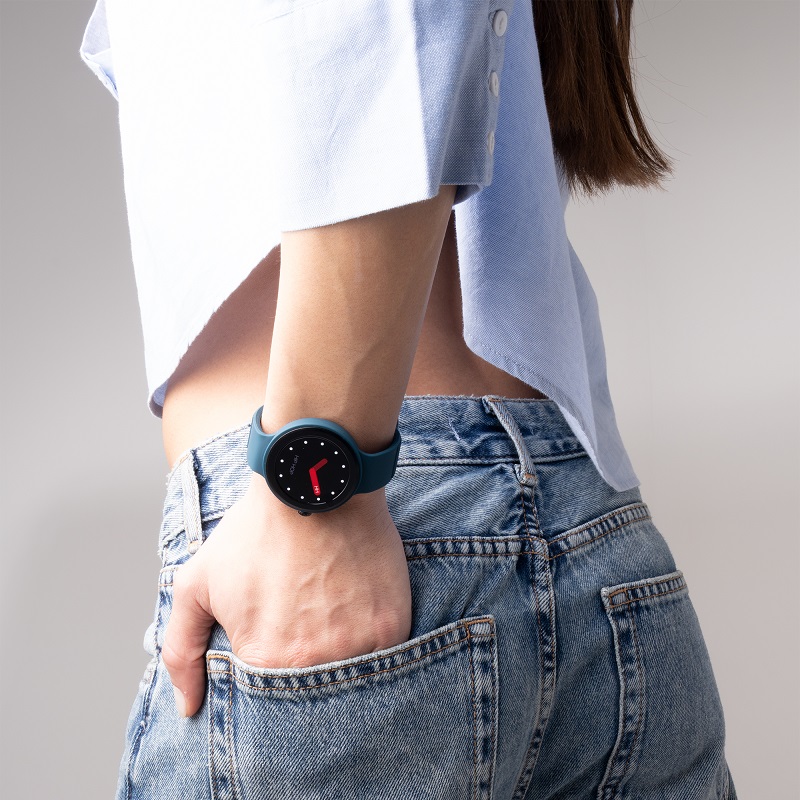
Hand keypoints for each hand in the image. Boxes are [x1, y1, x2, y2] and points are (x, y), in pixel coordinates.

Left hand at [162, 473, 411, 717]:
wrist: (313, 484)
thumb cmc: (254, 530)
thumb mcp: (197, 583)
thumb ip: (181, 651)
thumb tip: (189, 708)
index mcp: (264, 661)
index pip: (266, 704)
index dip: (270, 671)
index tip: (276, 645)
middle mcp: (315, 664)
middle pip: (312, 696)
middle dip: (305, 670)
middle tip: (303, 627)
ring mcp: (359, 646)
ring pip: (351, 679)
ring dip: (340, 659)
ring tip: (328, 615)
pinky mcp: (392, 626)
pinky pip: (384, 655)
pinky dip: (370, 639)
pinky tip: (355, 606)